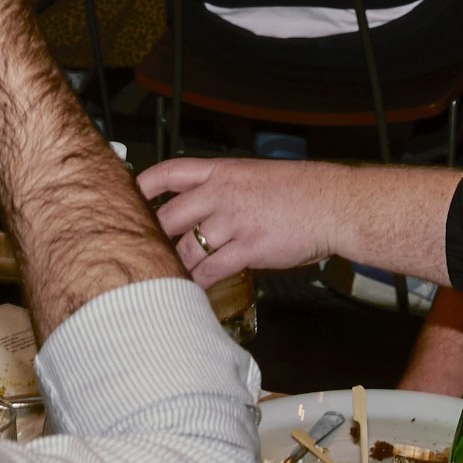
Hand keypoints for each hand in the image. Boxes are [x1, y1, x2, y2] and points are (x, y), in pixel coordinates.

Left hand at [137, 155, 339, 287]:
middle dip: (154, 238)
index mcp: (222, 171)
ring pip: (186, 247)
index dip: (143, 186)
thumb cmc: (301, 191)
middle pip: (168, 216)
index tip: (128, 199)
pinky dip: (198, 283)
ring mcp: (233, 221)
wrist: (334, 204)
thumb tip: (200, 210)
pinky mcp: (248, 248)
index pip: (169, 172)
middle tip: (144, 253)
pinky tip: (193, 291)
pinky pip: (210, 270)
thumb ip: (224, 189)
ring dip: (175, 265)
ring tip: (165, 278)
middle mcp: (222, 193)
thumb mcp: (255, 176)